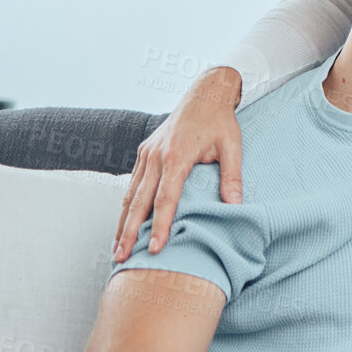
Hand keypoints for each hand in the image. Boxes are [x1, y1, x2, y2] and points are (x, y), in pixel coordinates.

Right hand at [114, 67, 244, 261]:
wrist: (204, 95)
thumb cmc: (219, 122)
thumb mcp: (232, 146)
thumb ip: (232, 177)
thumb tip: (234, 205)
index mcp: (176, 156)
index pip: (165, 199)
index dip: (160, 226)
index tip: (155, 248)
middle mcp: (156, 157)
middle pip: (138, 201)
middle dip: (129, 232)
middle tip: (122, 257)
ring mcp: (146, 154)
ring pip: (130, 194)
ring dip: (122, 222)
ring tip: (117, 248)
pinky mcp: (144, 153)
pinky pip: (132, 184)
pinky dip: (126, 205)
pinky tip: (123, 223)